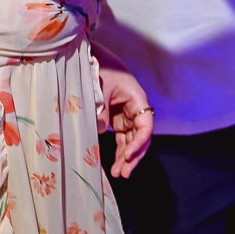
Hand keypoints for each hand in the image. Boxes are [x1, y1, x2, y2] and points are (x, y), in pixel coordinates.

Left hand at [97, 61, 154, 177]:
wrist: (89, 59)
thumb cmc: (97, 71)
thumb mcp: (97, 91)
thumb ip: (101, 112)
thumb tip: (102, 130)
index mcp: (136, 98)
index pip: (145, 125)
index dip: (139, 142)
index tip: (127, 155)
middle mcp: (135, 108)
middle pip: (141, 136)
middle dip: (134, 156)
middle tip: (125, 173)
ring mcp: (127, 115)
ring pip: (132, 141)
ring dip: (127, 157)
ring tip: (119, 174)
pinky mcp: (117, 120)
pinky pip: (122, 139)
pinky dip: (120, 151)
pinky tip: (115, 165)